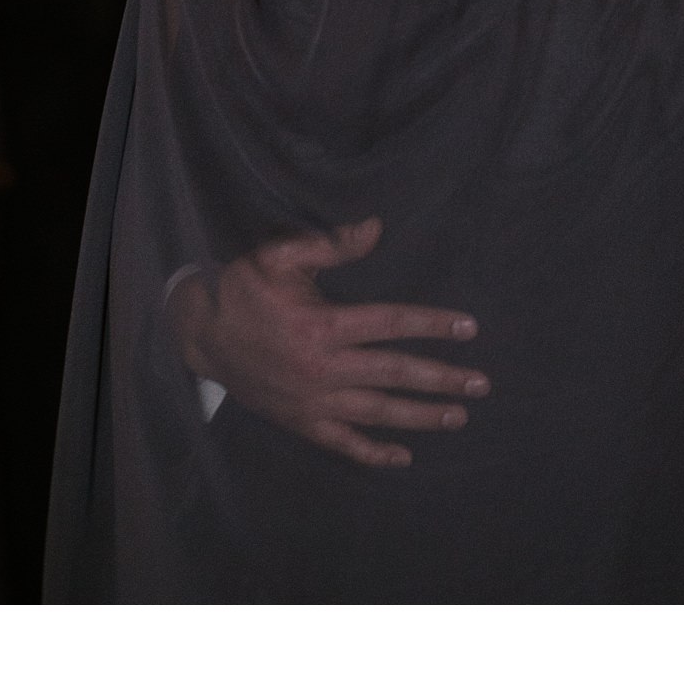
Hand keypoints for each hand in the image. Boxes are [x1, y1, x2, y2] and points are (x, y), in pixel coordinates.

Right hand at [169, 217, 489, 466]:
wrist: (201, 335)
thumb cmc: (243, 288)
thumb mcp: (280, 254)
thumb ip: (331, 243)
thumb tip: (376, 226)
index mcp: (323, 325)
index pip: (391, 324)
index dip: (432, 325)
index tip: (468, 328)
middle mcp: (323, 369)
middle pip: (394, 374)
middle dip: (441, 379)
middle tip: (482, 383)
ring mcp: (313, 402)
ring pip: (377, 413)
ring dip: (421, 416)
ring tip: (459, 416)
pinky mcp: (301, 422)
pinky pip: (343, 444)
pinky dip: (374, 453)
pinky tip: (404, 457)